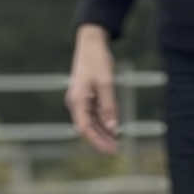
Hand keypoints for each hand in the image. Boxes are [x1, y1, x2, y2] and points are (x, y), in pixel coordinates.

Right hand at [65, 25, 118, 154]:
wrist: (91, 43)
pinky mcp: (86, 96)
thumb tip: (114, 129)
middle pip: (88, 128)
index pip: (85, 128)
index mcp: (77, 100)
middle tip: (116, 150)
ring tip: (117, 143)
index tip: (110, 150)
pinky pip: (94, 114)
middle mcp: (76, 102)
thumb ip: (109, 107)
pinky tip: (114, 129)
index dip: (97, 141)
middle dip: (101, 140)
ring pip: (91, 122)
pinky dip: (103, 122)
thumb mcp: (106, 84)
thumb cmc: (97, 61)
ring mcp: (81, 100)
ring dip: (103, 133)